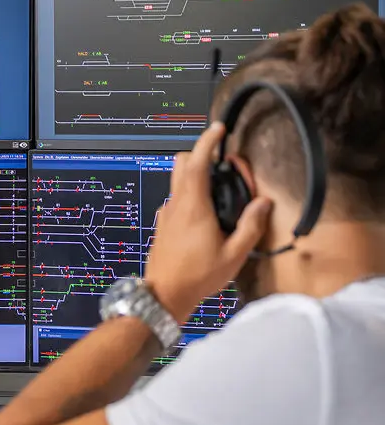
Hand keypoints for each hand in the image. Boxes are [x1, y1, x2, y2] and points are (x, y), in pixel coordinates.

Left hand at [144, 122, 270, 322]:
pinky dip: (189, 194)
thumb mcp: (234, 255)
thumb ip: (250, 226)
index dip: (208, 142)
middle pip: (181, 164)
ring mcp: (166, 214)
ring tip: (218, 188)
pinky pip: (175, 199)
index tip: (218, 129)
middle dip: (200, 154)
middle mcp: (176, 205)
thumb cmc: (198, 277)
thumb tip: (263, 204)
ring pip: (176, 180)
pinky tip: (205, 213)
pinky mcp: (162, 224)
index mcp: (193, 207)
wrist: (164, 294)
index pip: (197, 163)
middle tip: (222, 163)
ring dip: (194, 174)